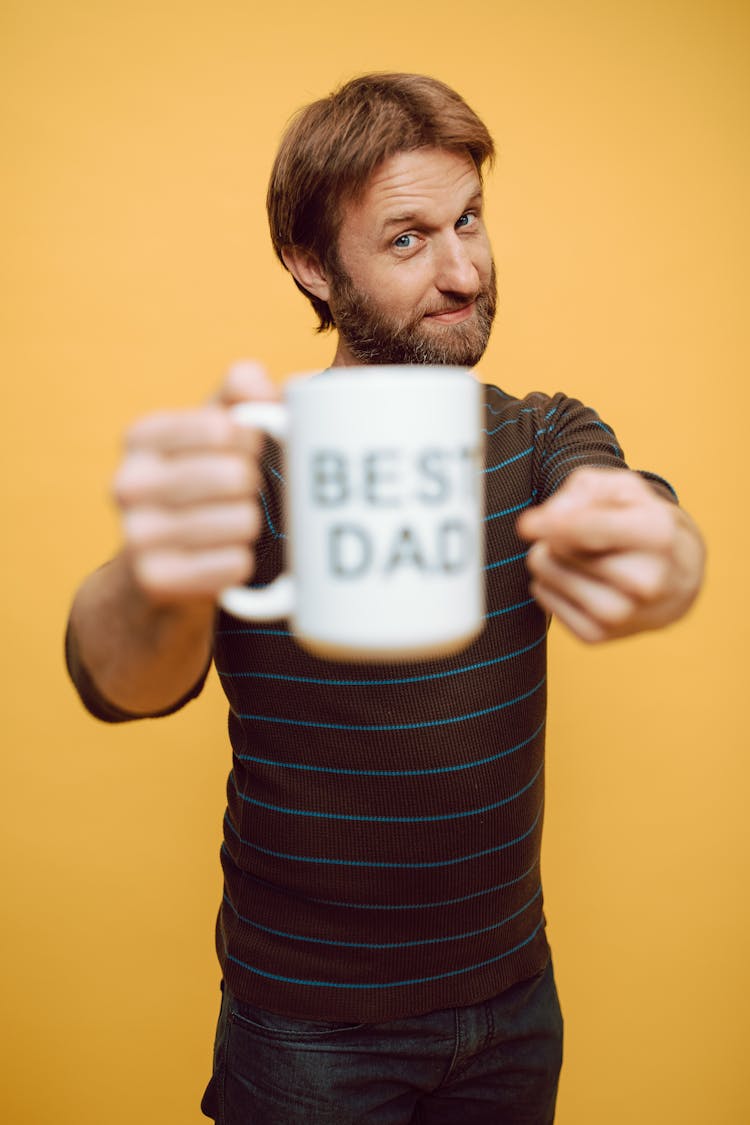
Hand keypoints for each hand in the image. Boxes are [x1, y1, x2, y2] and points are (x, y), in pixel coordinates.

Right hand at [113, 360, 278, 603]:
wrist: (153, 571)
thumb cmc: (198, 489)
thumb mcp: (213, 436)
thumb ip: (239, 397)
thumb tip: (253, 379)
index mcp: (141, 437)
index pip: (223, 427)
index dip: (253, 440)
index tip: (248, 449)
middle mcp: (127, 482)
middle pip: (236, 475)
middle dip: (255, 487)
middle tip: (243, 495)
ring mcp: (135, 534)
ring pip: (242, 521)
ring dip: (251, 527)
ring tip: (232, 528)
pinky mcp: (154, 579)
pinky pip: (234, 564)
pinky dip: (242, 563)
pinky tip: (225, 559)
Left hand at [516, 468, 705, 642]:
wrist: (680, 576)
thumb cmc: (643, 522)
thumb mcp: (624, 489)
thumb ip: (583, 490)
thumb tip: (547, 520)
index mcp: (656, 534)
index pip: (592, 530)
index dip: (553, 526)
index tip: (527, 525)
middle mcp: (644, 580)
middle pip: (559, 549)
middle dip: (555, 534)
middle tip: (584, 535)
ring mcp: (622, 614)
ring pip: (546, 575)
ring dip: (548, 558)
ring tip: (579, 555)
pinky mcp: (598, 636)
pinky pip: (543, 599)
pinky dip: (549, 584)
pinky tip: (578, 578)